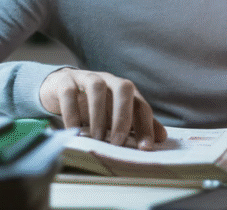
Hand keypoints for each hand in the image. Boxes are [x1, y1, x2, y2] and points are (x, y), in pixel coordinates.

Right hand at [39, 68, 166, 149]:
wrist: (64, 87)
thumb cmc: (96, 105)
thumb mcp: (117, 116)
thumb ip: (138, 125)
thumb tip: (162, 138)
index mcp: (125, 91)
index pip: (141, 105)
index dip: (146, 126)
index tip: (145, 148)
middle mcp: (110, 80)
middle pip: (124, 88)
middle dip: (123, 116)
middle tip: (118, 142)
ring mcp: (87, 78)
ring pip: (97, 87)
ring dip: (98, 114)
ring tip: (97, 138)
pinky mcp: (66, 81)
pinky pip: (69, 93)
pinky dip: (71, 112)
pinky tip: (74, 131)